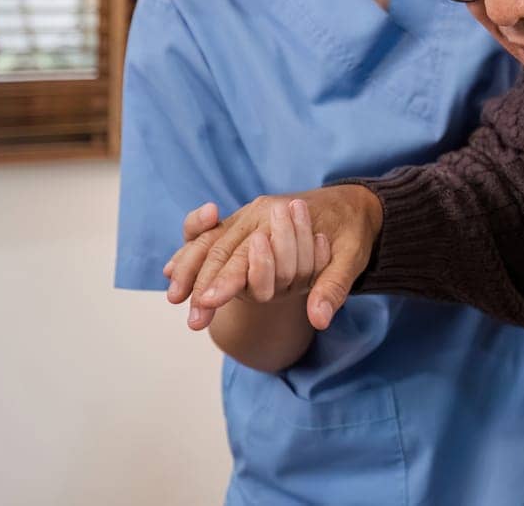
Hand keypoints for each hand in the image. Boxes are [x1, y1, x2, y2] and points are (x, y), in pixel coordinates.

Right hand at [163, 187, 382, 331]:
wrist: (351, 204)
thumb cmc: (351, 232)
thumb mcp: (351, 255)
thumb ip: (332, 284)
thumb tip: (319, 319)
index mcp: (275, 217)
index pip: (243, 255)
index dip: (225, 281)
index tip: (208, 303)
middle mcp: (254, 215)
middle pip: (219, 251)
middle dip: (201, 283)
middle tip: (193, 318)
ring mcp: (245, 219)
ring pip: (209, 244)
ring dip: (189, 269)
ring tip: (174, 298)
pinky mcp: (243, 227)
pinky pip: (210, 239)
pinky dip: (190, 254)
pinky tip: (171, 273)